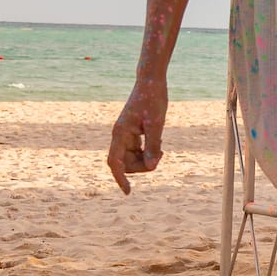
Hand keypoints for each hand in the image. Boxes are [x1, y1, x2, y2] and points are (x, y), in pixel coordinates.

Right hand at [107, 77, 168, 193]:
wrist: (150, 82)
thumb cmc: (153, 99)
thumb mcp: (156, 124)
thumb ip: (153, 146)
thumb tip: (151, 167)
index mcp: (120, 134)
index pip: (115, 163)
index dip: (120, 179)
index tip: (128, 192)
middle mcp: (119, 136)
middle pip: (126, 163)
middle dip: (142, 165)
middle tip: (160, 154)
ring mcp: (125, 135)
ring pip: (132, 158)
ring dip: (146, 159)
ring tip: (161, 148)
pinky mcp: (132, 133)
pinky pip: (137, 151)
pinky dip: (147, 152)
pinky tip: (158, 146)